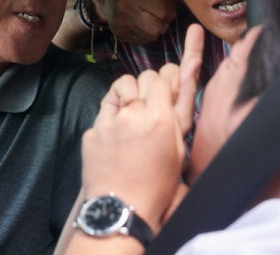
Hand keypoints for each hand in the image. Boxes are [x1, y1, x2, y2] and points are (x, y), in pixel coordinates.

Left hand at [81, 24, 202, 230]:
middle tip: (151, 100)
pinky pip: (104, 106)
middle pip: (143, 76)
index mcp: (162, 120)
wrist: (122, 208)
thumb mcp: (179, 149)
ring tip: (132, 111)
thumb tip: (186, 73)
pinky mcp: (93, 130)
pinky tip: (116, 128)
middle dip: (149, 84)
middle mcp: (136, 115)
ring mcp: (111, 121)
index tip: (167, 82)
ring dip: (128, 92)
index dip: (166, 78)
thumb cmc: (157, 185)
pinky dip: (111, 111)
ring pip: (121, 85)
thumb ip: (180, 110)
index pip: (164, 76)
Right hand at [95, 0, 176, 43]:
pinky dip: (145, 34)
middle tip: (158, 16)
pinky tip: (141, 25)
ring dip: (154, 30)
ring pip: (151, 36)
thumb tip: (171, 16)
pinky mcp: (120, 35)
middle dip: (162, 23)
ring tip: (149, 19)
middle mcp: (125, 8)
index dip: (168, 10)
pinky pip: (142, 41)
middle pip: (157, 28)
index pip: (163, 11)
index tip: (163, 7)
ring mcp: (121, 23)